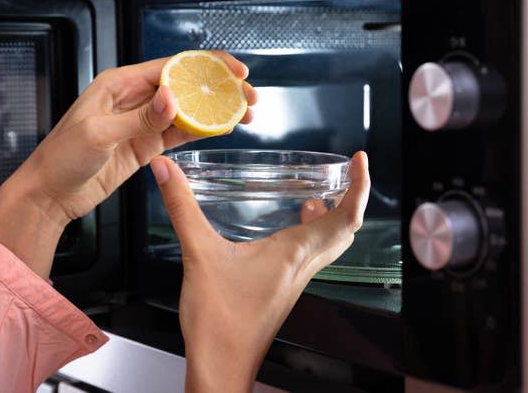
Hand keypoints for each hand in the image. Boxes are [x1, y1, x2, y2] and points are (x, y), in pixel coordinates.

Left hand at [0, 52, 256, 278]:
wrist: (50, 195)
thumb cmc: (62, 158)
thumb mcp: (99, 134)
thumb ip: (139, 118)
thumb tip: (174, 99)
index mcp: (120, 84)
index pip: (172, 67)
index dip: (207, 66)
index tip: (234, 70)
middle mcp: (135, 98)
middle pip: (187, 86)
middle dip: (220, 88)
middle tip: (249, 96)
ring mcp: (143, 123)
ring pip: (188, 110)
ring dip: (216, 110)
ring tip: (246, 114)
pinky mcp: (146, 145)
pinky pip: (180, 133)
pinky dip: (203, 130)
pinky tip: (223, 129)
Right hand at [150, 151, 370, 392]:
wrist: (221, 365)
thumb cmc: (219, 322)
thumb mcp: (198, 254)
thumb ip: (182, 209)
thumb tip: (166, 171)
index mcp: (295, 254)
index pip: (346, 217)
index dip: (361, 186)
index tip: (360, 161)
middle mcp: (303, 266)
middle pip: (347, 229)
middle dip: (353, 197)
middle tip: (347, 172)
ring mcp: (296, 279)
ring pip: (331, 243)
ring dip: (335, 216)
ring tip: (323, 192)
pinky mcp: (283, 287)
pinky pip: (312, 254)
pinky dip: (314, 233)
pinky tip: (291, 225)